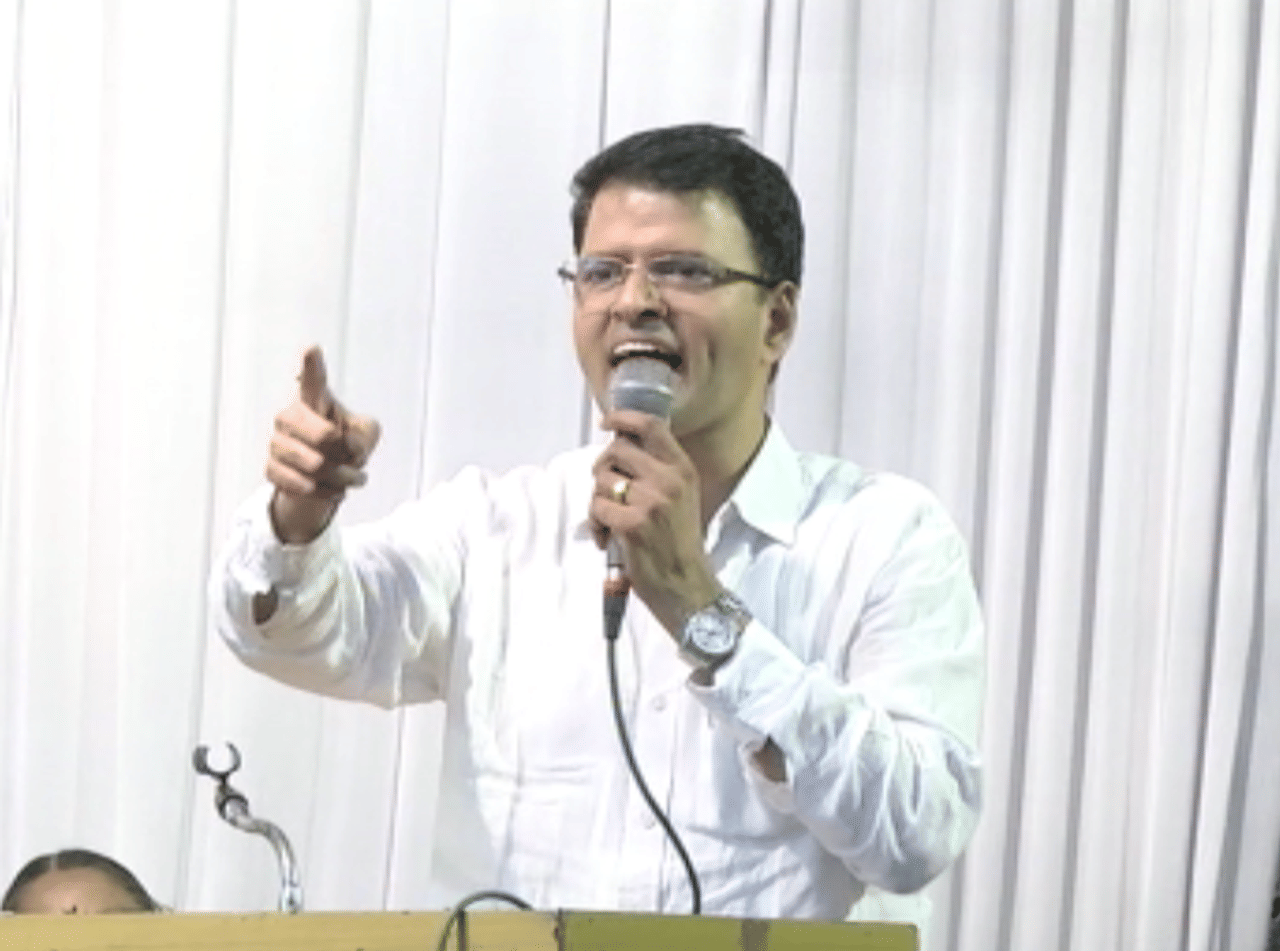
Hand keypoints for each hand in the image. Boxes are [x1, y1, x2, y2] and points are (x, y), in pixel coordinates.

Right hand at [265, 346, 380, 543]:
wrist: (326, 476)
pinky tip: (332, 490)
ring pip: (313, 465)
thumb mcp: (367, 435)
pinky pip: (299, 484)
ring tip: (351, 479)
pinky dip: (322, 492)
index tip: (312, 349)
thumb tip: (346, 446)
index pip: (313, 380)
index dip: (312, 365)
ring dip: (339, 478)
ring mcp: (277, 441)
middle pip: (323, 436)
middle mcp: (291, 416)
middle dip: (344, 454)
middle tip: (355, 462)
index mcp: (316, 400)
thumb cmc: (346, 444)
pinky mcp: (271, 467)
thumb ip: (364, 435)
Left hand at [590, 410, 720, 635]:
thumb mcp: (681, 497)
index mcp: (682, 470)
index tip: (607, 422)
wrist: (687, 585)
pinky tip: (609, 538)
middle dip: (602, 468)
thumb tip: (620, 447)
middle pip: (616, 450)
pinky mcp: (633, 524)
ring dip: (597, 500)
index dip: (623, 418)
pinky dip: (596, 523)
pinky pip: (597, 508)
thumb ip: (658, 471)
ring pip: (602, 480)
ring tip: (611, 520)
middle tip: (606, 490)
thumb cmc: (679, 544)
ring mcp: (651, 502)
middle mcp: (669, 480)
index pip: (651, 426)